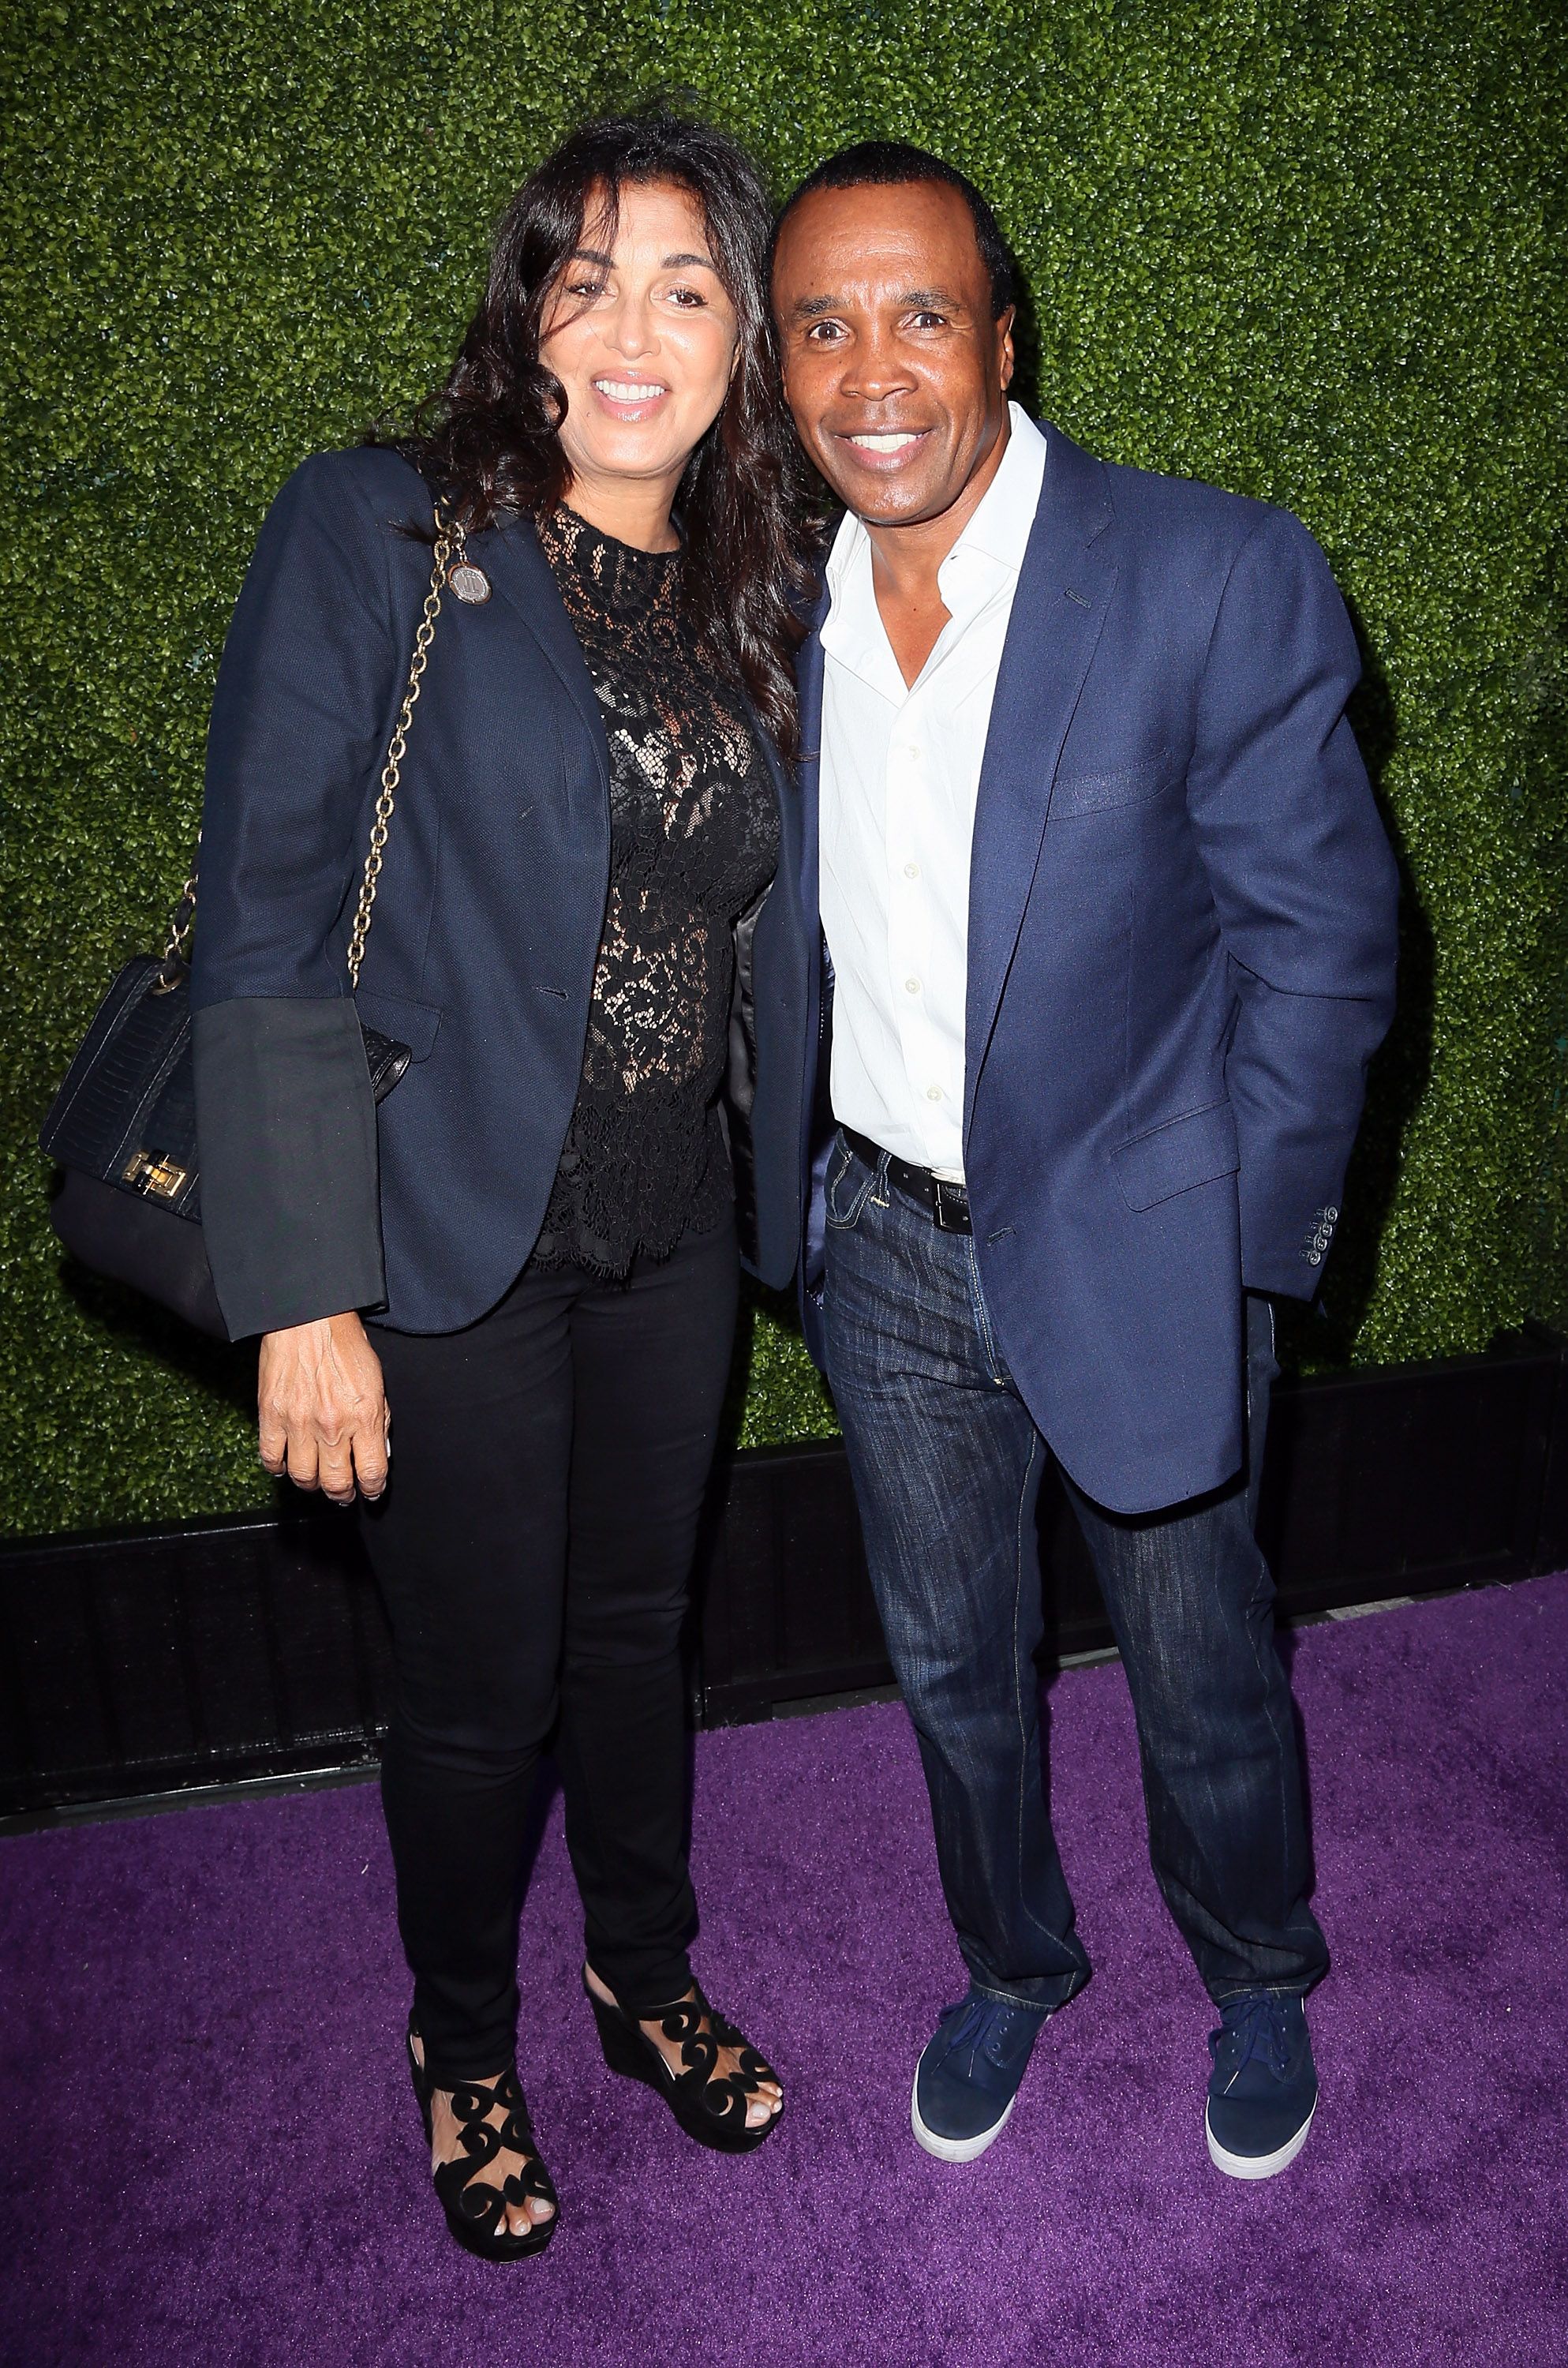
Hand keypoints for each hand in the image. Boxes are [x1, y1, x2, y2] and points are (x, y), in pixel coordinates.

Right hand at [257, 1312, 389, 1504]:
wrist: (308, 1319)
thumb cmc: (345, 1345)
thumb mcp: (376, 1382)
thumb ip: (379, 1420)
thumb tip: (378, 1453)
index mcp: (363, 1417)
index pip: (371, 1472)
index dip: (371, 1489)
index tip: (370, 1491)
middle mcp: (331, 1426)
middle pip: (336, 1482)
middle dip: (343, 1494)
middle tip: (344, 1493)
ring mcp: (298, 1423)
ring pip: (303, 1477)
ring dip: (312, 1484)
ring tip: (317, 1480)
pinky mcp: (271, 1416)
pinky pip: (271, 1458)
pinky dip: (279, 1468)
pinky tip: (286, 1465)